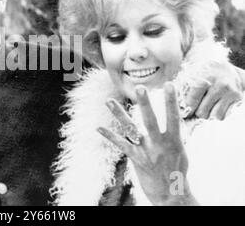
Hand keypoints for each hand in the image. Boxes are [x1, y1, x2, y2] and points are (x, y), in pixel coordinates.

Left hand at [98, 83, 197, 205]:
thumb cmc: (177, 171)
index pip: (174, 117)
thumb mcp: (181, 152)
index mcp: (174, 141)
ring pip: (131, 129)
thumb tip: (173, 121)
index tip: (169, 84)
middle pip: (151, 120)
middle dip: (145, 104)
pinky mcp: (136, 158)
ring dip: (119, 114)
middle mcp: (159, 144)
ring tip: (109, 101)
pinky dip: (109, 135)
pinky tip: (99, 128)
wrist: (170, 195)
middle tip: (140, 87)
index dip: (171, 101)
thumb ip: (174, 135)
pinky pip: (121, 144)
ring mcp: (146, 151)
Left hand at [184, 61, 242, 119]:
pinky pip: (224, 116)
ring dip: (208, 115)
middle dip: (197, 112)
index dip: (187, 108)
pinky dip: (217, 114)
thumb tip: (176, 106)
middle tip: (197, 107)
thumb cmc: (204, 75)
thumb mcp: (193, 76)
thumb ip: (183, 89)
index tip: (185, 109)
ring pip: (214, 116)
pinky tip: (215, 106)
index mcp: (205, 79)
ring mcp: (230, 92)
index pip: (192, 101)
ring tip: (206, 106)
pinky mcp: (238, 98)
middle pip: (202, 112)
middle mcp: (219, 85)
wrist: (228, 70)